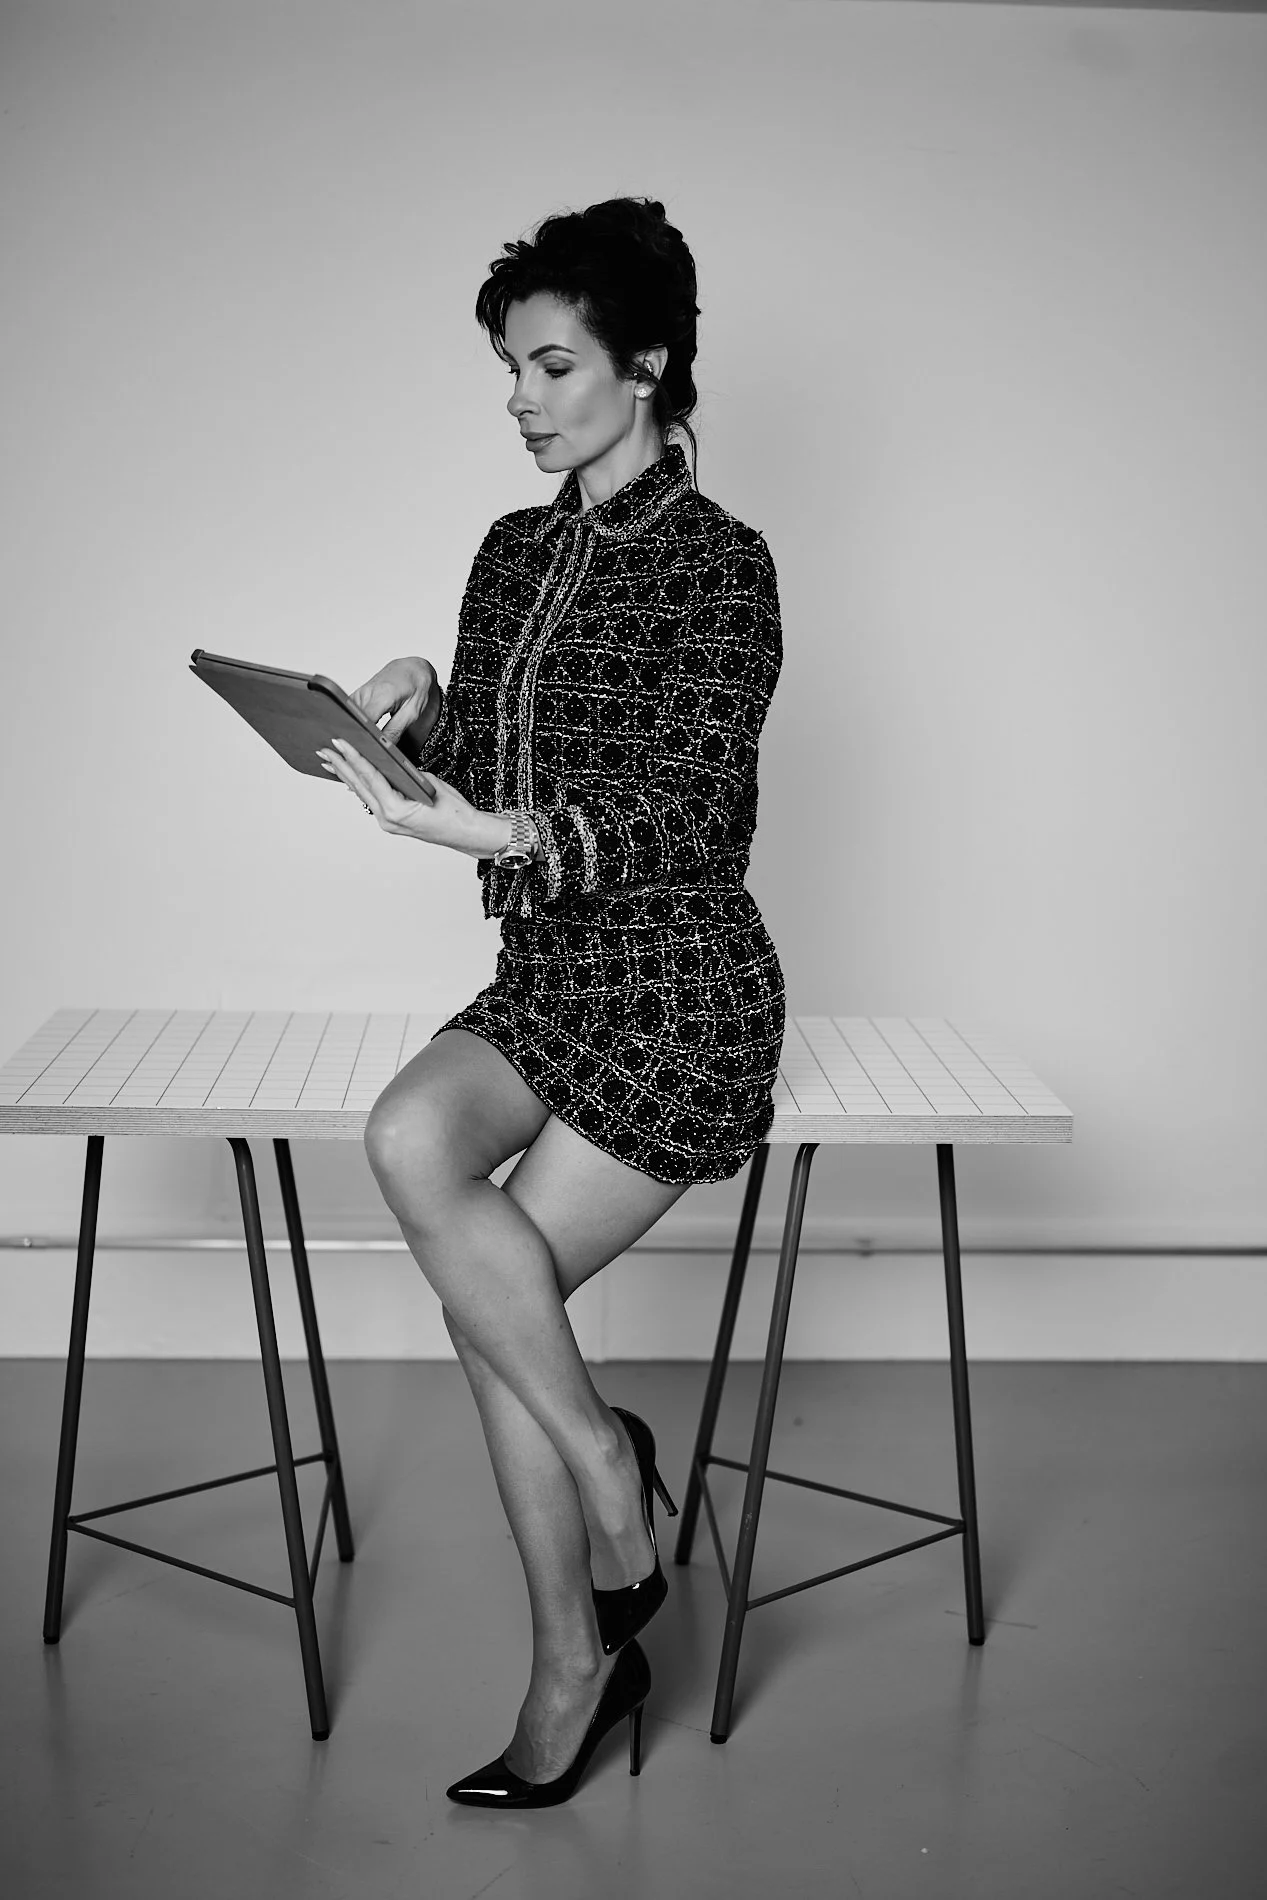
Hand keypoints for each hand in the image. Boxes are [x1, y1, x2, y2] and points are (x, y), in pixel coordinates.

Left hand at [316, 738, 510, 859]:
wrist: (467, 833)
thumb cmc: (455, 810)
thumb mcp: (429, 783)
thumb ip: (404, 773)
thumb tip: (386, 761)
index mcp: (396, 810)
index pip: (370, 777)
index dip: (354, 757)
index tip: (340, 742)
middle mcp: (387, 819)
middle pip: (359, 786)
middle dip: (341, 766)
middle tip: (324, 749)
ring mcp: (387, 822)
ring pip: (362, 794)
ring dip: (346, 775)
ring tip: (330, 760)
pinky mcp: (390, 822)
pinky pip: (371, 800)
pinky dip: (360, 785)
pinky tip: (350, 777)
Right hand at [349, 656, 434, 747]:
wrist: (412, 668)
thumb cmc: (415, 686)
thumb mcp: (412, 712)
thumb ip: (396, 730)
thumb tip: (383, 747)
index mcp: (383, 695)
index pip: (366, 721)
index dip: (365, 737)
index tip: (367, 748)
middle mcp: (367, 693)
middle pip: (354, 720)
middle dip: (358, 736)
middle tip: (366, 749)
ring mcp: (359, 694)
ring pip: (350, 717)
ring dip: (355, 730)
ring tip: (365, 740)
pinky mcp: (356, 696)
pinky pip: (350, 713)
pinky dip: (355, 723)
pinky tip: (361, 730)